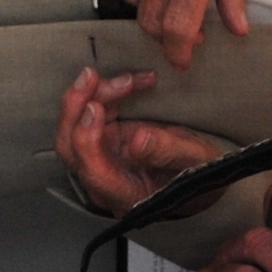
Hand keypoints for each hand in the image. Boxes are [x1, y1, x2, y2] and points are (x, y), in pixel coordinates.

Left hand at [55, 67, 230, 214]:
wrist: (200, 173)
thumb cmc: (200, 174)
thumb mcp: (195, 162)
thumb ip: (167, 152)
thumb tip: (137, 140)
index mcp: (125, 195)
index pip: (92, 171)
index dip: (86, 138)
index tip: (96, 107)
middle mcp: (105, 179)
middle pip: (70, 146)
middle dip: (75, 107)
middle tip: (91, 76)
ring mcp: (102, 158)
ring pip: (77, 125)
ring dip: (95, 94)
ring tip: (129, 79)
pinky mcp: (106, 140)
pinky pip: (93, 113)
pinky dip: (107, 93)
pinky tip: (132, 81)